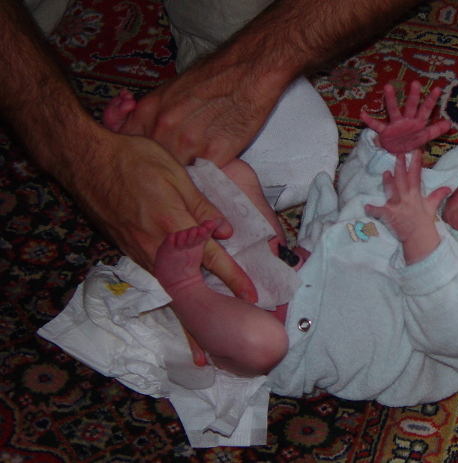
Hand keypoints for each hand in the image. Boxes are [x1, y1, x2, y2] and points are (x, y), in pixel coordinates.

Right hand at [71, 128, 257, 301]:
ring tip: (207, 312)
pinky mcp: (128, 251)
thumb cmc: (133, 159)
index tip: (250, 294)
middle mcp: (154, 245)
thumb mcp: (175, 174)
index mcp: (171, 224)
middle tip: (231, 316)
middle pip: (189, 281)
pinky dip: (171, 286)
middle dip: (211, 300)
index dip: (233, 277)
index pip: (210, 258)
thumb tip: (226, 232)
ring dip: (190, 298)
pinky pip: (155, 275)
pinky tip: (182, 288)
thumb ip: (201, 206)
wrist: (86, 160)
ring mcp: (138, 251)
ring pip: (170, 283)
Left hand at [117, 55, 286, 167]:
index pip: (129, 145)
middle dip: (164, 167)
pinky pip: (203, 176)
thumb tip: (147, 134)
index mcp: (149, 112)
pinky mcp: (213, 156)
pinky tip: (212, 168)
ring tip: (194, 170)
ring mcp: (188, 144)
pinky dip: (206, 175)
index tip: (149, 160)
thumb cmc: (213, 77)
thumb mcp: (170, 90)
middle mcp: (164, 129)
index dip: (140, 156)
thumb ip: (154, 115)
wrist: (246, 74)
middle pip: (155, 163)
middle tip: (176, 167)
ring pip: (178, 174)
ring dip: (185, 175)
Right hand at [360, 81, 450, 154]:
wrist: (396, 152)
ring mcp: (394, 124)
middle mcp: (406, 120)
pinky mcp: (385, 132)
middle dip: (413, 96)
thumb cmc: (410, 141)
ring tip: (387, 87)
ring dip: (391, 99)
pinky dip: (369, 121)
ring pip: (393, 110)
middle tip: (416, 83)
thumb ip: (435, 130)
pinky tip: (362, 114)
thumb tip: (449, 123)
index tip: (438, 89)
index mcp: (417, 122)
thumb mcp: (423, 137)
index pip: (425, 110)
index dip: (431, 101)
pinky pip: (376, 126)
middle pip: (410, 106)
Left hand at [364, 151, 450, 264]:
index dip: (415, 163)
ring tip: (386, 172)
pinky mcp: (390, 216)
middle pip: (402, 180)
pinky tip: (366, 206)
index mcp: (415, 195)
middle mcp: (406, 198)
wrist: (419, 238)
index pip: (415, 176)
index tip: (415, 151)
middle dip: (400, 167)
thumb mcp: (431, 207)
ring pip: (392, 191)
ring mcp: (397, 207)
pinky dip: (373, 209)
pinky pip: (380, 212)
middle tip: (398, 154)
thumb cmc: (423, 222)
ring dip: (388, 182)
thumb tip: (448, 187)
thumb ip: (437, 196)